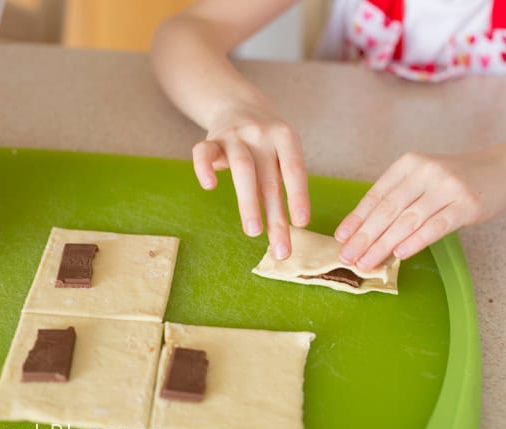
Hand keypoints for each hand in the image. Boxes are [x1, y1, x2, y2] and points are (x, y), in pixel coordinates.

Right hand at [192, 104, 309, 258]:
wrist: (237, 102)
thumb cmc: (266, 140)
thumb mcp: (282, 150)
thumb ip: (282, 181)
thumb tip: (289, 227)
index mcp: (285, 138)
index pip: (294, 170)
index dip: (298, 197)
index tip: (301, 224)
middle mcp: (261, 135)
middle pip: (269, 179)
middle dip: (275, 217)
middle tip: (281, 249)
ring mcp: (234, 136)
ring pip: (242, 168)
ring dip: (248, 203)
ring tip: (253, 232)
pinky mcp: (211, 139)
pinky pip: (204, 152)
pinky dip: (204, 168)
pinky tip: (210, 185)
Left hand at [335, 151, 505, 270]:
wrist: (500, 170)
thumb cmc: (454, 179)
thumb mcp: (423, 177)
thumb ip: (399, 197)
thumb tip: (366, 231)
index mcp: (409, 164)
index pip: (376, 194)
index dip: (357, 218)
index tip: (341, 238)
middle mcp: (425, 172)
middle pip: (388, 209)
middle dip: (365, 236)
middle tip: (348, 256)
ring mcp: (447, 187)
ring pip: (408, 221)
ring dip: (384, 245)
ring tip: (367, 262)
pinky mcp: (466, 205)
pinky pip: (436, 227)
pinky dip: (415, 242)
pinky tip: (400, 254)